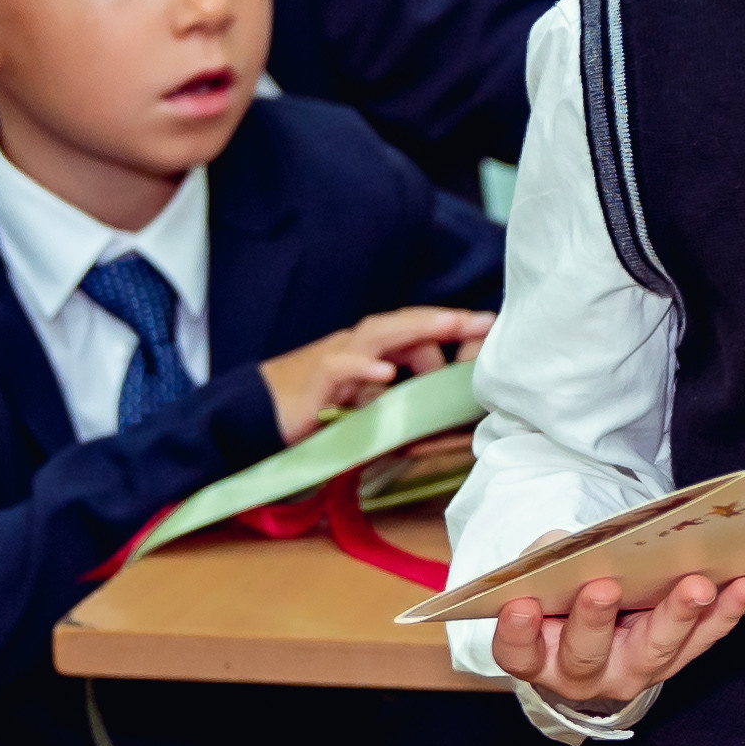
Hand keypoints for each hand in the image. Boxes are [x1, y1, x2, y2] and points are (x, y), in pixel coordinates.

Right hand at [262, 307, 490, 444]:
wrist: (256, 415)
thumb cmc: (314, 414)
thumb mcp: (365, 414)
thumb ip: (400, 413)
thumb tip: (444, 425)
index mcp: (371, 354)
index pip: (415, 332)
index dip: (450, 326)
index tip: (488, 325)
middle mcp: (357, 348)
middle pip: (405, 325)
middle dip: (445, 320)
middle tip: (483, 322)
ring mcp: (337, 359)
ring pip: (379, 334)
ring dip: (417, 329)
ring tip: (451, 325)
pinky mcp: (316, 381)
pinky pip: (342, 367)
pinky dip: (364, 368)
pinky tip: (387, 374)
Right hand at [491, 571, 744, 710]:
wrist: (593, 625)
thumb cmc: (560, 590)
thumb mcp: (544, 573)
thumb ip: (553, 561)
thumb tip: (579, 543)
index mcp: (536, 654)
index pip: (518, 651)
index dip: (517, 632)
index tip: (521, 605)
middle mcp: (581, 675)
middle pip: (587, 653)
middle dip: (596, 619)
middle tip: (605, 587)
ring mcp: (631, 672)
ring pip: (654, 652)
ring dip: (679, 616)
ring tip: (698, 586)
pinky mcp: (673, 660)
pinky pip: (701, 641)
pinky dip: (726, 613)